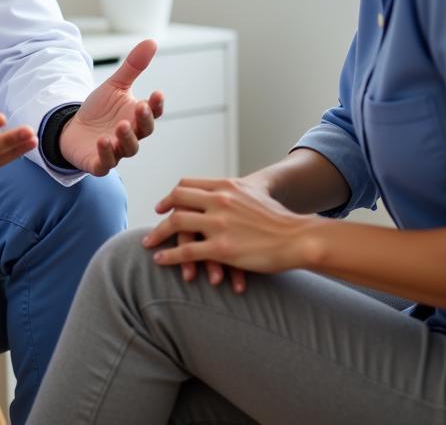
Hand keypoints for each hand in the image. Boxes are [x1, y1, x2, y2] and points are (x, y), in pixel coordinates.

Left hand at [58, 39, 162, 175]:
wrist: (73, 128)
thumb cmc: (100, 109)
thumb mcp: (115, 85)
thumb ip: (133, 67)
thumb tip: (152, 41)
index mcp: (136, 117)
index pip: (152, 112)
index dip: (157, 105)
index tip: (158, 93)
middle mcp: (130, 135)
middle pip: (143, 132)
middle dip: (143, 121)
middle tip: (139, 107)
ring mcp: (116, 151)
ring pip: (128, 149)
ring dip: (126, 138)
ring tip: (120, 126)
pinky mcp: (98, 162)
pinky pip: (105, 163)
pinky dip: (106, 155)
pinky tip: (103, 142)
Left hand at [142, 176, 317, 276]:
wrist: (298, 236)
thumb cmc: (280, 218)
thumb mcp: (254, 194)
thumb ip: (234, 192)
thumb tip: (223, 193)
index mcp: (226, 186)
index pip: (188, 184)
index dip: (173, 194)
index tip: (165, 204)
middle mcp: (219, 200)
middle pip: (177, 200)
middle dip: (162, 211)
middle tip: (155, 221)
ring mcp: (219, 224)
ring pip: (177, 224)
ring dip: (158, 234)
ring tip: (148, 243)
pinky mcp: (222, 248)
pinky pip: (186, 251)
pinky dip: (170, 256)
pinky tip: (161, 261)